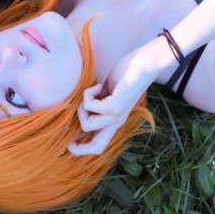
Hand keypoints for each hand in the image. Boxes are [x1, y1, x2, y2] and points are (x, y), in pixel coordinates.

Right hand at [68, 40, 167, 155]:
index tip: (69, 142)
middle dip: (79, 148)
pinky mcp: (115, 106)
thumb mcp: (107, 93)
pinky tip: (98, 85)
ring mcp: (116, 115)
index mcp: (113, 121)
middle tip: (69, 140)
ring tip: (90, 94)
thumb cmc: (125, 74)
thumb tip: (80, 107)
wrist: (146, 63)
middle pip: (97, 148)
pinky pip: (90, 106)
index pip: (99, 145)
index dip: (82, 149)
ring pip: (87, 125)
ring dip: (81, 108)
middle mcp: (116, 122)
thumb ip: (96, 102)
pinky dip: (88, 94)